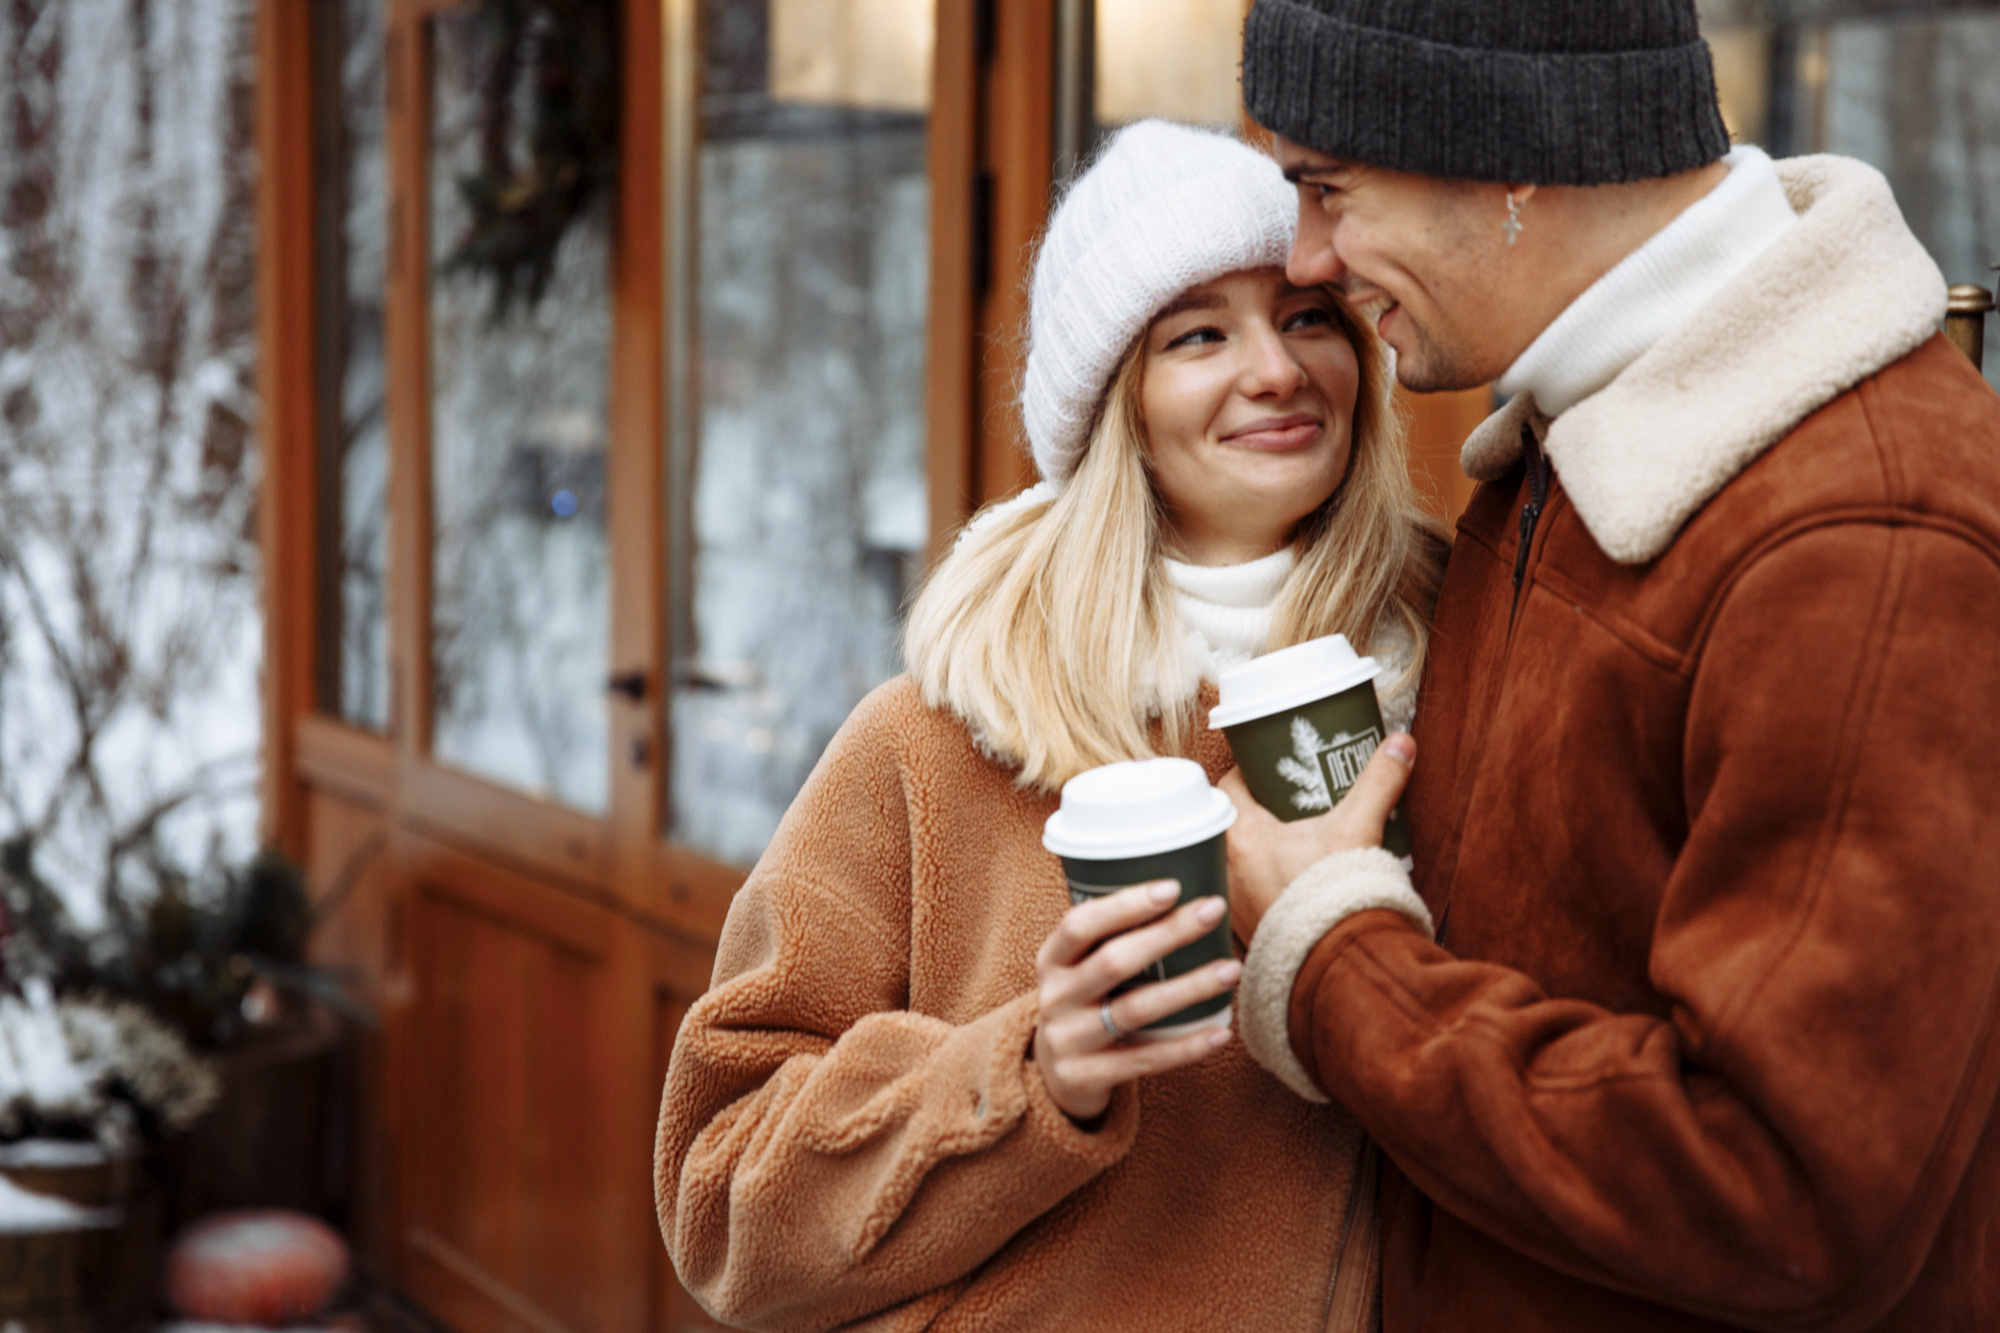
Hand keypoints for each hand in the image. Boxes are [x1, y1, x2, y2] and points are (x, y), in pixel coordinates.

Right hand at [1033, 881, 1239, 1121]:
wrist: (1054, 1076)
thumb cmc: (1085, 1003)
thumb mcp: (1079, 968)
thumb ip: (1113, 937)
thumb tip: (1184, 884)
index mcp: (1051, 960)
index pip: (1080, 924)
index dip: (1124, 904)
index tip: (1173, 887)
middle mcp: (1054, 997)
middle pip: (1114, 961)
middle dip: (1168, 934)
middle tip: (1213, 911)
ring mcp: (1068, 1040)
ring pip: (1136, 1010)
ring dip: (1189, 987)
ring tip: (1231, 969)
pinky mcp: (1087, 1077)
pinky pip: (1146, 1059)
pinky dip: (1187, 1046)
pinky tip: (1222, 1031)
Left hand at [1221, 733, 1414, 941]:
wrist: (1343, 958)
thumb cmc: (1340, 892)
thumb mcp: (1360, 827)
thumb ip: (1379, 782)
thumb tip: (1401, 743)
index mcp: (1243, 837)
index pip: (1229, 788)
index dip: (1247, 774)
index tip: (1266, 768)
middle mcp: (1227, 870)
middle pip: (1227, 824)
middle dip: (1249, 812)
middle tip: (1278, 803)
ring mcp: (1233, 903)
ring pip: (1230, 862)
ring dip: (1248, 850)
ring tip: (1280, 841)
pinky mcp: (1245, 930)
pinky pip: (1239, 898)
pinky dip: (1253, 886)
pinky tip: (1279, 882)